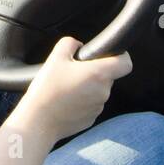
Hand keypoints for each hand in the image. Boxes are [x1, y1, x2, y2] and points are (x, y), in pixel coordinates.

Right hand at [16, 36, 132, 142]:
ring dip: (87, 87)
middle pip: (107, 77)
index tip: (110, 55)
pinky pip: (91, 105)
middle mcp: (103, 92)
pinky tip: (66, 101)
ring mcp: (98, 107)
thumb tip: (78, 45)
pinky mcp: (91, 119)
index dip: (121, 56)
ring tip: (66, 88)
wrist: (38, 121)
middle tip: (73, 72)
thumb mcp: (55, 58)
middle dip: (94, 72)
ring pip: (98, 91)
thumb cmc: (47, 90)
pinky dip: (82, 102)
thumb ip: (70, 43)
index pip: (125, 63)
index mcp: (98, 74)